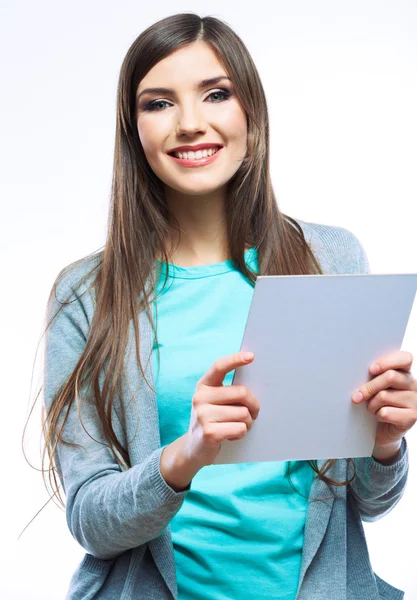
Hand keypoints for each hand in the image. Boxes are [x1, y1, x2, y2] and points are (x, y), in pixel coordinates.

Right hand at [182, 351, 259, 468]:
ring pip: (243, 413)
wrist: (193, 449)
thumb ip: (228, 392)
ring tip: (238, 427)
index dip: (235, 359)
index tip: (251, 356)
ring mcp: (202, 415)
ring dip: (247, 423)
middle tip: (254, 413)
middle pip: (241, 392)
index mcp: (203, 386)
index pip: (219, 366)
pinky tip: (231, 436)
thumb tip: (255, 386)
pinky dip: (241, 434)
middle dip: (254, 404)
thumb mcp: (214, 403)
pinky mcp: (209, 433)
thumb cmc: (212, 421)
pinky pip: (240, 428)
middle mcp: (200, 397)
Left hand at [352, 351, 416, 455]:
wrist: (383, 431)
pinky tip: (380, 417)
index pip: (405, 358)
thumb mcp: (377, 387)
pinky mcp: (412, 417)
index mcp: (406, 373)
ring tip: (372, 408)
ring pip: (384, 396)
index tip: (372, 369)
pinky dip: (377, 415)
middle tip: (357, 396)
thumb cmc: (378, 404)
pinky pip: (386, 412)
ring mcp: (416, 402)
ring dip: (371, 404)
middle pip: (390, 377)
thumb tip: (358, 374)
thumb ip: (375, 377)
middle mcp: (415, 385)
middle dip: (369, 387)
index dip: (387, 362)